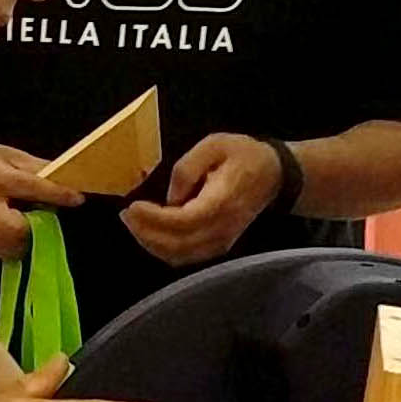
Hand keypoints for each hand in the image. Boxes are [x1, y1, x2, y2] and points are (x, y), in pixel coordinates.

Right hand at [0, 138, 80, 260]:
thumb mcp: (12, 156)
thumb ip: (39, 169)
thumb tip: (67, 180)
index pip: (29, 187)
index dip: (56, 194)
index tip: (76, 198)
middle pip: (21, 227)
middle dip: (38, 223)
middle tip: (40, 211)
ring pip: (17, 244)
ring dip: (30, 234)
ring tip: (22, 216)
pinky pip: (10, 251)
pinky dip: (19, 241)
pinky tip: (13, 224)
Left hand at [121, 133, 284, 268]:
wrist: (274, 175)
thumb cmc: (244, 155)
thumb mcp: (214, 145)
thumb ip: (187, 168)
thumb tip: (169, 198)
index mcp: (222, 202)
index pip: (183, 221)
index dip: (154, 219)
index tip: (133, 206)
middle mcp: (222, 228)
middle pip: (177, 244)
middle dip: (145, 232)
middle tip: (126, 215)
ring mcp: (221, 241)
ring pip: (179, 256)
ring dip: (151, 243)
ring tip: (133, 222)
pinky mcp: (218, 246)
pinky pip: (186, 256)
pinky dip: (163, 249)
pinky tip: (150, 232)